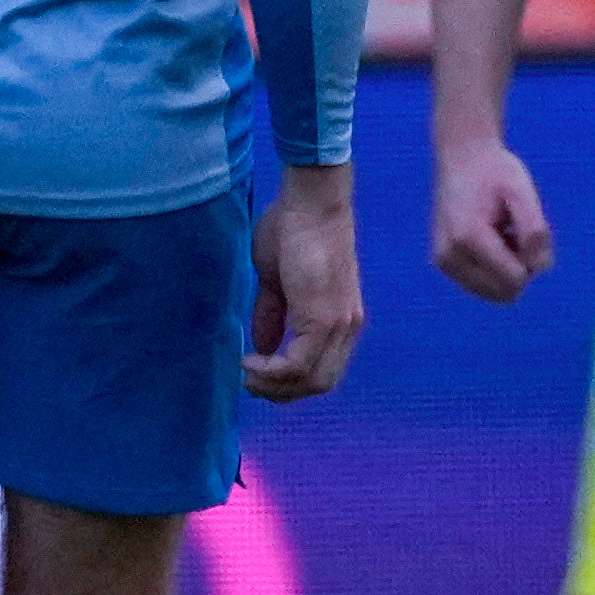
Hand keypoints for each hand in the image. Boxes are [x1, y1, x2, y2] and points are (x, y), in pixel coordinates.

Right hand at [246, 163, 364, 401]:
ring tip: (247, 374)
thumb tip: (263, 347)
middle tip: (248, 382)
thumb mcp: (276, 281)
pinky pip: (299, 365)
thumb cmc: (292, 229)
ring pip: (312, 380)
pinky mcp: (324, 319)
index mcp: (339, 319)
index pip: (321, 370)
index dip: (287, 382)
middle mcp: (346, 328)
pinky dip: (272, 372)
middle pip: (319, 384)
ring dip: (274, 386)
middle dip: (280, 392)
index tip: (254, 373)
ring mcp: (339, 325)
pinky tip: (251, 362)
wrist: (311, 202)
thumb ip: (271, 316)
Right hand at [429, 128, 556, 304]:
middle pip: (503, 293)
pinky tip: (489, 241)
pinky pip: (480, 285)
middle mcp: (449, 256)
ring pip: (492, 293)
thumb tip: (538, 268)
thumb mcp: (523, 193)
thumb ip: (535, 232)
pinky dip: (492, 270)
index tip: (523, 230)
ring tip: (501, 235)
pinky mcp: (442, 263)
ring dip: (505, 270)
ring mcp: (443, 262)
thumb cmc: (495, 171)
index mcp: (469, 238)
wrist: (461, 156)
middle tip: (514, 233)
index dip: (531, 260)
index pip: (515, 280)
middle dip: (518, 269)